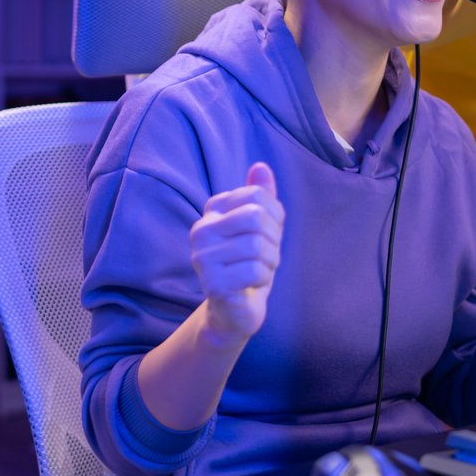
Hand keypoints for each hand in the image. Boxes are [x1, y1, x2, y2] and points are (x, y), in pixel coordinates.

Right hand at [191, 163, 284, 343]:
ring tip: (260, 270)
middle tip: (267, 255)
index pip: (255, 195)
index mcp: (212, 210)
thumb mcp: (261, 227)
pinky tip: (253, 284)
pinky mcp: (212, 283)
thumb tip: (260, 167)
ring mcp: (203, 256)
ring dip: (270, 261)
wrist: (235, 309)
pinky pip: (254, 271)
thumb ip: (260, 197)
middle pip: (255, 217)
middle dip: (273, 239)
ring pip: (257, 245)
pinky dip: (264, 279)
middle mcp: (201, 229)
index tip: (268, 234)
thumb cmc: (249, 263)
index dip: (274, 216)